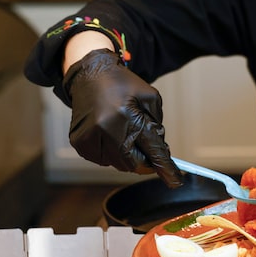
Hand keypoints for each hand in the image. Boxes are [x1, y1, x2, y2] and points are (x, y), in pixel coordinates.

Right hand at [62, 48, 181, 187]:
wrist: (89, 74)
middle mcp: (105, 128)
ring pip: (118, 164)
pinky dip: (111, 152)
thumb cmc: (122, 84)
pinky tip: (109, 132)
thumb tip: (160, 153)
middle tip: (145, 146)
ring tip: (122, 129)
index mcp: (126, 115)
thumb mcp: (150, 97)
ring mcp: (90, 137)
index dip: (165, 167)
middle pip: (133, 163)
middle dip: (144, 159)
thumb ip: (157, 126)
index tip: (176, 181)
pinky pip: (103, 159)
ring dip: (126, 154)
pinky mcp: (80, 142)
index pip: (151, 149)